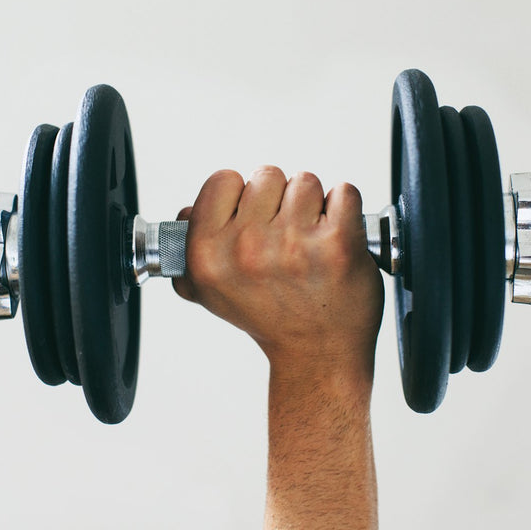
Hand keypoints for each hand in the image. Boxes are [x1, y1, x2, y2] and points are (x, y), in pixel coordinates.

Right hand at [173, 166, 383, 385]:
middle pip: (267, 175)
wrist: (317, 354)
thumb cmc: (270, 316)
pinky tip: (335, 238)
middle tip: (284, 237)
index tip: (253, 219)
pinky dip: (345, 208)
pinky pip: (344, 192)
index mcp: (208, 254)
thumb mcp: (211, 293)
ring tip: (310, 241)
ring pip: (306, 181)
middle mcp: (247, 248)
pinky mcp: (338, 243)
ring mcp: (294, 244)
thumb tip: (185, 213)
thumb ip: (188, 250)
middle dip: (279, 200)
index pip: (222, 180)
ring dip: (313, 205)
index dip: (241, 196)